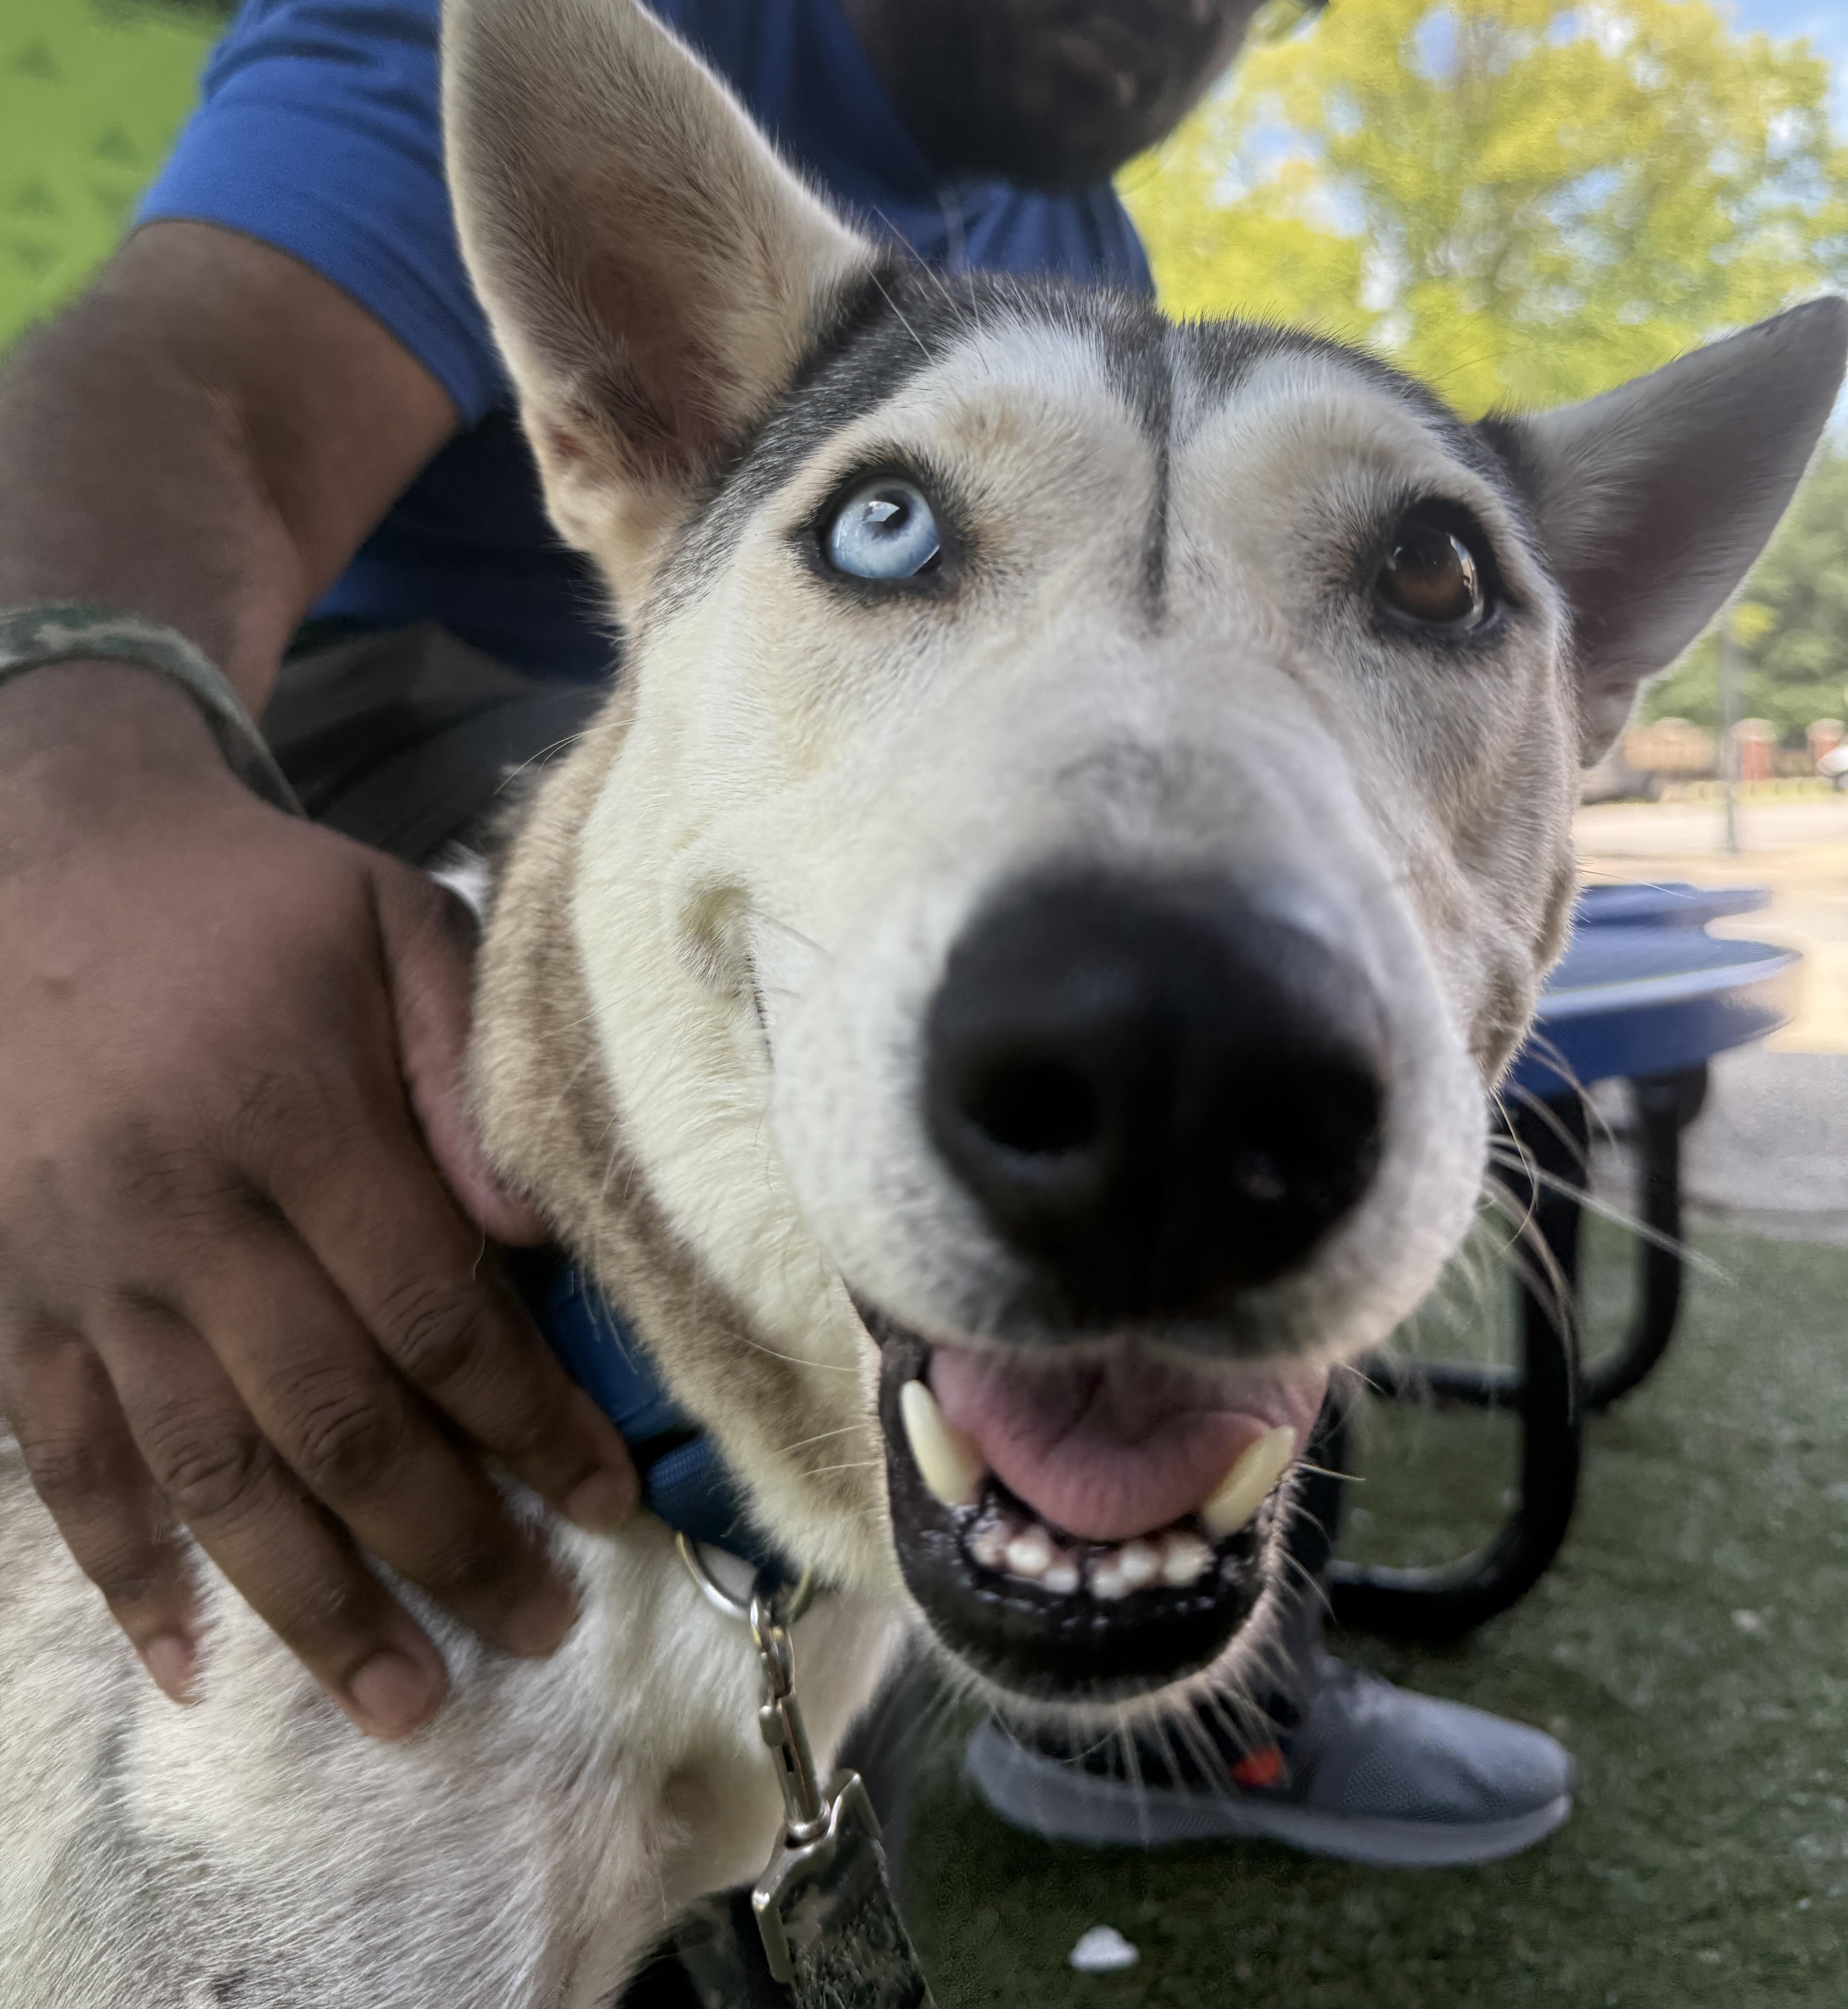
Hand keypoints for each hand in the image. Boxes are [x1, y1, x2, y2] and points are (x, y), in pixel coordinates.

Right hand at [0, 667, 636, 1737]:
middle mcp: (183, 1211)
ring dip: (308, 1601)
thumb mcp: (387, 921)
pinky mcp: (8, 1295)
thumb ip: (469, 1068)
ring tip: (402, 1701)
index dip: (529, 1423)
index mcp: (291, 1114)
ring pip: (207, 1470)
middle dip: (445, 1540)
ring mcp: (83, 1267)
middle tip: (536, 1628)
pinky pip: (61, 1456)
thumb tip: (537, 1230)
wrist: (39, 855)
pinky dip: (121, 1566)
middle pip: (335, 1418)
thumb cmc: (247, 899)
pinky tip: (188, 1662)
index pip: (438, 1314)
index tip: (604, 1504)